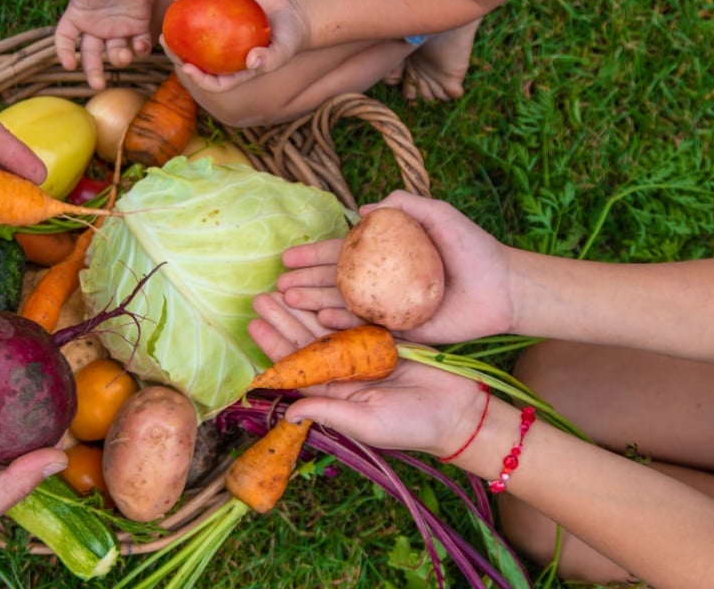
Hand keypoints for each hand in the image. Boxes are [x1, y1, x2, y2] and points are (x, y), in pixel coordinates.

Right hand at [21, 0, 159, 89]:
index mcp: (78, 15)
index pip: (66, 40)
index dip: (65, 52)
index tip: (69, 64)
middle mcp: (96, 26)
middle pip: (91, 55)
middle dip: (94, 71)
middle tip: (98, 85)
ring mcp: (117, 27)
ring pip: (115, 52)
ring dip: (119, 58)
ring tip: (122, 56)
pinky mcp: (138, 24)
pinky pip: (138, 43)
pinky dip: (140, 48)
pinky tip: (139, 46)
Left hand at [160, 0, 309, 94]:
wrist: (291, 13)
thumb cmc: (290, 36)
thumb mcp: (284, 49)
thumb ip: (270, 58)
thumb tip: (252, 61)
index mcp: (237, 72)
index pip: (215, 82)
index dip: (199, 79)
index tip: (187, 68)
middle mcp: (225, 58)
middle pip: (198, 62)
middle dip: (179, 58)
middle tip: (166, 44)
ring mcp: (221, 38)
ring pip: (194, 40)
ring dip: (177, 36)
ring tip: (165, 29)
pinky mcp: (221, 17)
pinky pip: (202, 11)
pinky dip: (189, 1)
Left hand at [248, 291, 486, 457]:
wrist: (460, 411)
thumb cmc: (414, 426)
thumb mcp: (368, 423)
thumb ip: (329, 412)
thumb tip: (289, 413)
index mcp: (337, 394)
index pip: (298, 368)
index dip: (274, 347)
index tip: (254, 326)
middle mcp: (346, 373)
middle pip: (307, 342)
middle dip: (283, 319)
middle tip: (259, 297)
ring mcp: (365, 354)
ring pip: (327, 327)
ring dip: (304, 308)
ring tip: (281, 288)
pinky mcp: (386, 339)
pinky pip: (356, 318)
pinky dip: (337, 303)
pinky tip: (319, 287)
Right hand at [276, 191, 514, 344]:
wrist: (503, 286)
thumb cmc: (472, 247)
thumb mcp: (438, 215)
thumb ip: (404, 205)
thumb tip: (362, 208)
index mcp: (385, 256)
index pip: (341, 255)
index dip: (313, 256)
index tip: (287, 257)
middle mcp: (381, 284)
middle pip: (334, 282)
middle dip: (304, 282)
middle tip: (278, 285)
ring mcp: (388, 309)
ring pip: (344, 306)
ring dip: (314, 303)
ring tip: (288, 300)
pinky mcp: (401, 332)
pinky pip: (366, 329)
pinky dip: (344, 324)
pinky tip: (321, 319)